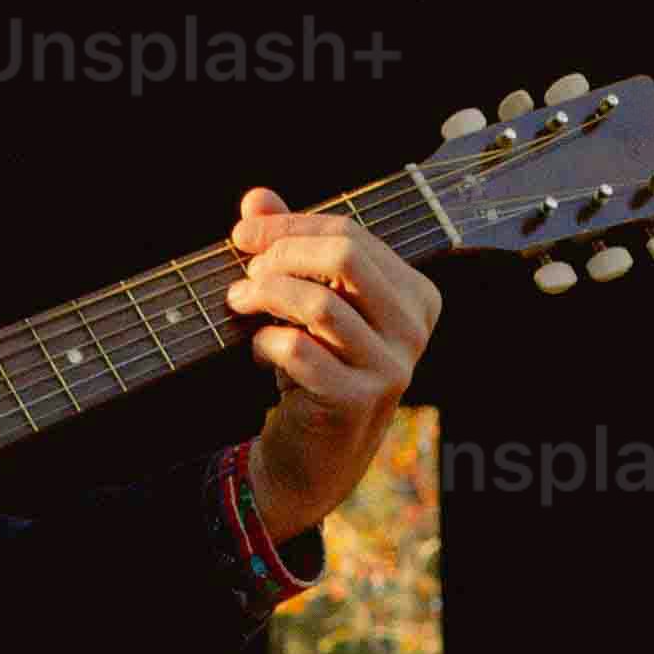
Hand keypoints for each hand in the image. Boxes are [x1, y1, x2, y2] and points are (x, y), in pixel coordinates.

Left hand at [221, 185, 444, 542]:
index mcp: (414, 295)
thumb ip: (287, 246)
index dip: (289, 226)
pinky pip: (300, 350)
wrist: (316, 455)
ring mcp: (391, 367)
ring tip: (239, 304)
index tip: (242, 235)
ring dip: (265, 296)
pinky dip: (267, 343)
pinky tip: (260, 352)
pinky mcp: (356, 401)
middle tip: (247, 273)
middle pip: (346, 256)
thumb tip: (255, 198)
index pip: (351, 234)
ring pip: (319, 302)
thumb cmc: (315, 368)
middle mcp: (413, 329)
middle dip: (283, 254)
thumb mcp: (306, 302)